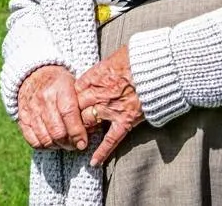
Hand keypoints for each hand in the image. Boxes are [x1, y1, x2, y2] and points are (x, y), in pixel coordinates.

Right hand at [17, 65, 89, 151]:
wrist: (36, 74)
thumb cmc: (61, 84)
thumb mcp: (75, 86)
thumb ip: (83, 106)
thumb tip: (93, 128)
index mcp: (60, 88)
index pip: (69, 114)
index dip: (77, 132)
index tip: (83, 143)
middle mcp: (43, 99)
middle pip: (57, 131)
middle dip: (69, 143)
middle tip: (76, 145)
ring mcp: (31, 109)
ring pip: (45, 139)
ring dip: (58, 146)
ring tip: (65, 144)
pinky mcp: (22, 118)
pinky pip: (33, 141)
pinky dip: (44, 146)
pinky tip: (52, 143)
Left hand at [75, 45, 144, 167]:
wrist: (156, 66)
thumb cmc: (136, 58)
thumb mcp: (111, 58)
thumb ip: (98, 70)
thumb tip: (91, 75)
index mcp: (93, 78)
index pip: (72, 93)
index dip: (67, 100)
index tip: (65, 106)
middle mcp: (98, 94)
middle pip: (75, 110)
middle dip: (69, 118)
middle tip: (65, 125)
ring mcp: (111, 109)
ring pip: (87, 124)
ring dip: (80, 132)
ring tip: (75, 140)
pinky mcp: (125, 120)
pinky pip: (110, 140)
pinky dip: (102, 152)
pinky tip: (93, 162)